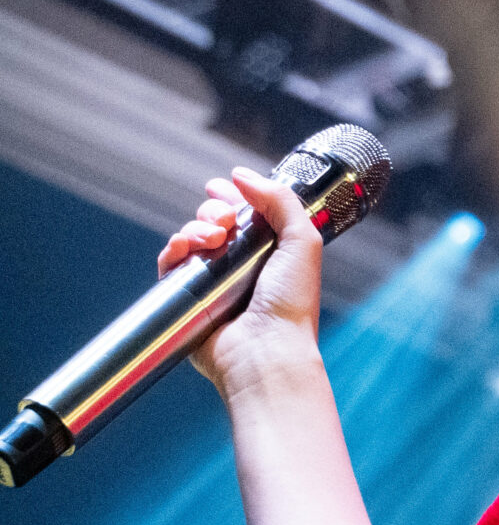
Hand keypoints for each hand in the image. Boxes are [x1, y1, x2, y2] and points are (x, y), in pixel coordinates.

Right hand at [158, 167, 325, 390]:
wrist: (265, 350)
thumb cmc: (291, 302)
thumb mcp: (302, 241)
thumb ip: (280, 201)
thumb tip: (242, 175)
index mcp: (272, 252)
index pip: (246, 215)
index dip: (232, 197)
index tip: (221, 186)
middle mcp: (242, 266)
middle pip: (215, 222)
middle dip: (215, 212)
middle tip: (225, 223)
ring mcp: (213, 282)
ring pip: (191, 239)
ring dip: (195, 228)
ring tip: (212, 239)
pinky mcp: (188, 298)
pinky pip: (170, 264)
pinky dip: (173, 250)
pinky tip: (183, 248)